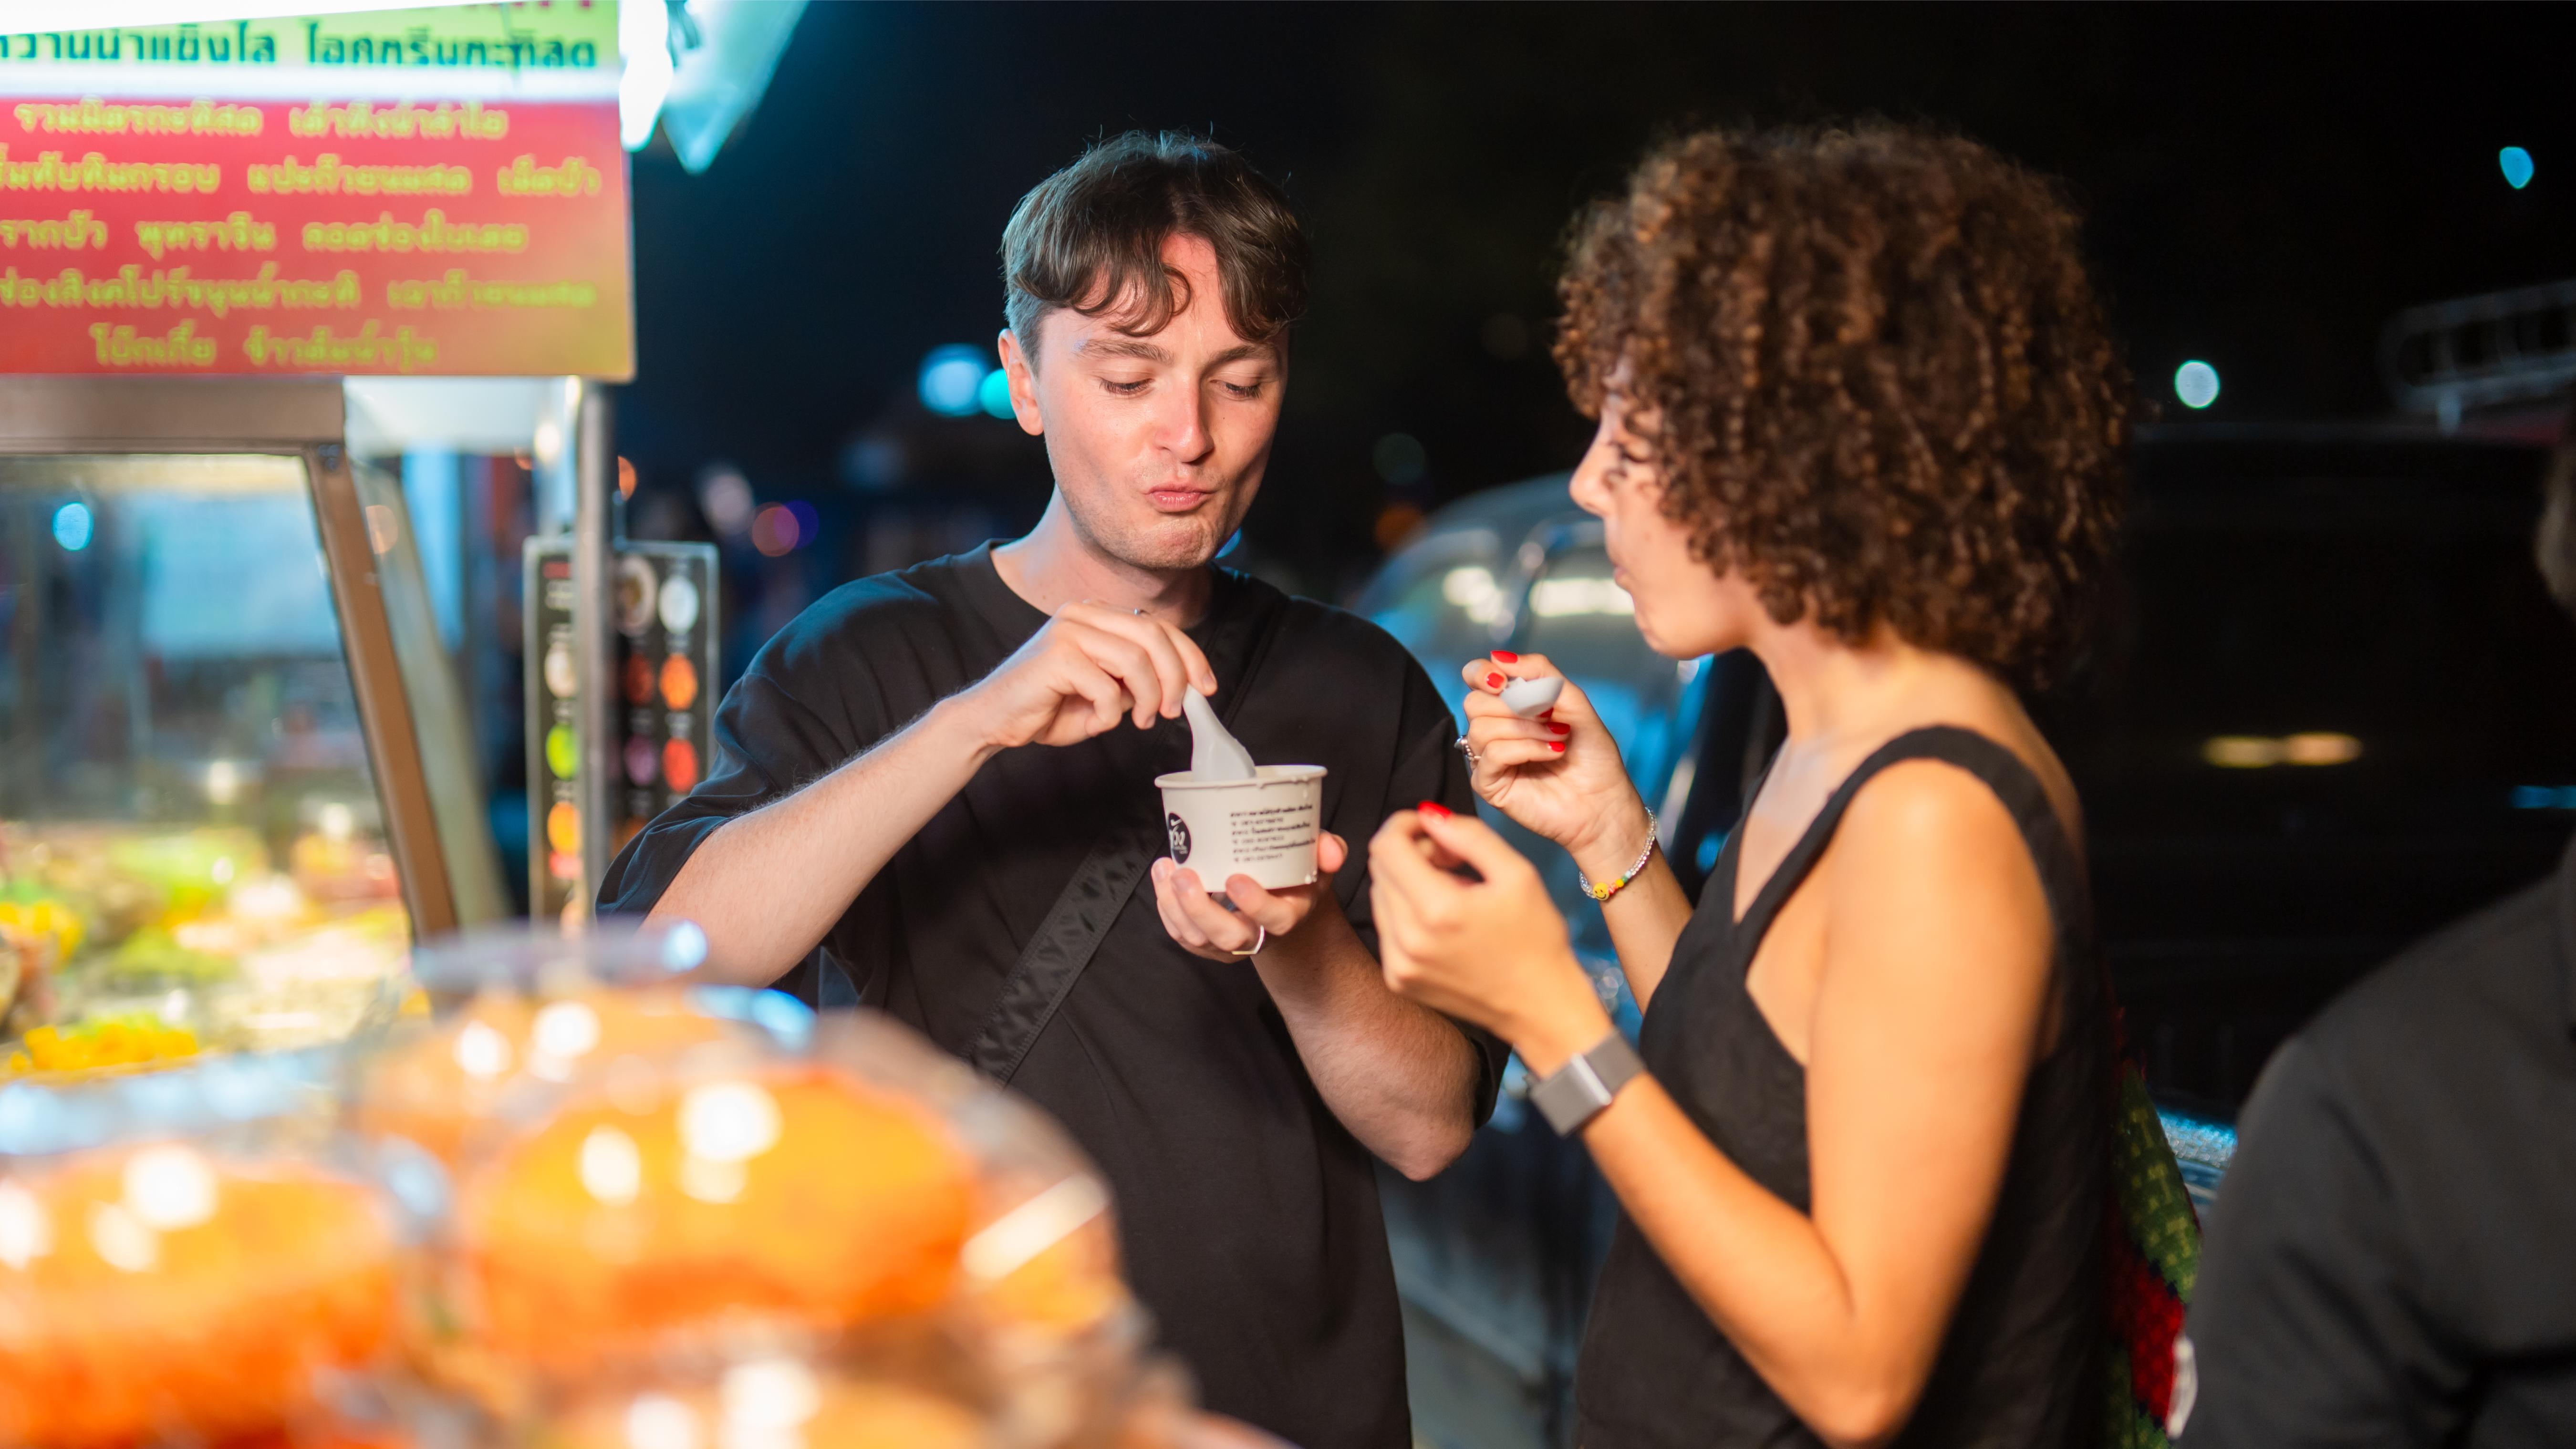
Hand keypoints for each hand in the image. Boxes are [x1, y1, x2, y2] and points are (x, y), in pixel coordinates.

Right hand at [957, 602, 1218, 751]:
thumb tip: (1182, 687)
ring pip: (1136, 658)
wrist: (993, 720)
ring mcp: (1068, 629)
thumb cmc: (1049, 707)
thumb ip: (1137, 682)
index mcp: (1098, 614)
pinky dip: (1111, 713)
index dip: (1190, 655)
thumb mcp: (1106, 691)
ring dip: (1148, 697)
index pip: (1158, 626)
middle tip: (1173, 710)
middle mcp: (1083, 613)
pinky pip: (1105, 686)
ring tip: (1141, 720)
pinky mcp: (1056, 654)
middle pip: (1154, 634)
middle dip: (1176, 676)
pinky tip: (1098, 722)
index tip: (1207, 687)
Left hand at [1151, 832, 1350, 962]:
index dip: (1255, 904)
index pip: (1275, 920)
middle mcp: (1258, 935)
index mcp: (1289, 915)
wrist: (1280, 902)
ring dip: (1175, 907)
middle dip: (1200, 909)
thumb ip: (1328, 850)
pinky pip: (1182, 935)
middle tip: (1184, 875)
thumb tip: (1330, 850)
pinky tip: (1162, 879)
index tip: (1234, 878)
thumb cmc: (1296, 876)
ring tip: (1166, 869)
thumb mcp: (1317, 861)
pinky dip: (1167, 910)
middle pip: (1228, 937)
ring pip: (1198, 939)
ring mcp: (1229, 943)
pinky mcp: (1206, 943)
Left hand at [1368, 803, 1608, 1072]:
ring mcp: (1398, 964)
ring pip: (1379, 897)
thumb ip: (1469, 836)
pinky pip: (1385, 928)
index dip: (1404, 824)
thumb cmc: (1536, 939)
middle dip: (1409, 851)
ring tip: (1450, 890)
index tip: (1430, 827)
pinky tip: (1442, 919)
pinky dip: (1406, 913)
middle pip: (1380, 869)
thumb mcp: (1517, 874)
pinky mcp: (1398, 980)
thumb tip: (1428, 815)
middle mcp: (1407, 939)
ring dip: (1406, 881)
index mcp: (1437, 909)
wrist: (1540, 1008)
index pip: (1386, 846)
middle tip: (1449, 859)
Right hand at [1458, 652, 1651, 872]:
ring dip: (1526, 728)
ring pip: (1482, 727)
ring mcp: (1488, 759)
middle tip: (1548, 714)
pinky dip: (1526, 748)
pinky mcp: (1489, 784)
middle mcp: (1493, 730)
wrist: (1605, 801)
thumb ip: (1540, 674)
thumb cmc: (1592, 755)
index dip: (1482, 673)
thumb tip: (1499, 658)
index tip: (1505, 680)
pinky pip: (1493, 754)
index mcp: (1508, 706)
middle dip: (1514, 704)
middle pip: (1474, 702)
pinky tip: (1552, 753)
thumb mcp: (1573, 702)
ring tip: (1557, 738)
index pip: (1475, 678)